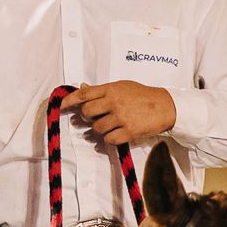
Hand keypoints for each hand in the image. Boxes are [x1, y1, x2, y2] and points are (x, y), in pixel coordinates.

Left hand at [60, 81, 175, 146]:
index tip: (60, 106)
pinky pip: (109, 139)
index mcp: (111, 89)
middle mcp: (114, 102)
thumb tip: (82, 88)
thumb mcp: (122, 87)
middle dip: (87, 117)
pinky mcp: (129, 131)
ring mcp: (121, 117)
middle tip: (94, 118)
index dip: (69, 101)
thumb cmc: (142, 95)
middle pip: (87, 112)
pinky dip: (109, 139)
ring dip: (99, 129)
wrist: (165, 106)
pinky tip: (115, 134)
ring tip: (109, 125)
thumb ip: (102, 90)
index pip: (84, 94)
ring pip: (97, 128)